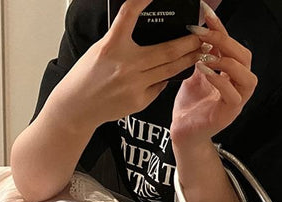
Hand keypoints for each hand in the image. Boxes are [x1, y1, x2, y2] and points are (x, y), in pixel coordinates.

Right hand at [51, 0, 201, 129]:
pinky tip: (168, 74)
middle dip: (189, 42)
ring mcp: (134, 84)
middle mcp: (125, 64)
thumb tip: (152, 35)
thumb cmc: (88, 76)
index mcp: (111, 45)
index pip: (129, 14)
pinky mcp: (140, 100)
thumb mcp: (102, 50)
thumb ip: (124, 42)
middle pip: (167, 50)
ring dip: (189, 59)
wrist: (78, 107)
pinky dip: (165, 78)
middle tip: (202, 35)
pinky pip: (159, 86)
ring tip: (200, 52)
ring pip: (170, 69)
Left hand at [170, 2, 257, 145]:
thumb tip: (198, 27)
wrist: (183, 131)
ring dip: (228, 62)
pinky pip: (233, 95)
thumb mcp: (195, 73)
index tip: (206, 12)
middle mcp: (238, 86)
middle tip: (203, 34)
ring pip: (248, 77)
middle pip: (245, 58)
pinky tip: (204, 71)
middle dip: (225, 42)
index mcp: (231, 74)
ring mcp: (236, 102)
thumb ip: (201, 54)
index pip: (233, 46)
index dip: (222, 27)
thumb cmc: (190, 105)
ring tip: (207, 56)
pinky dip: (220, 81)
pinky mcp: (229, 114)